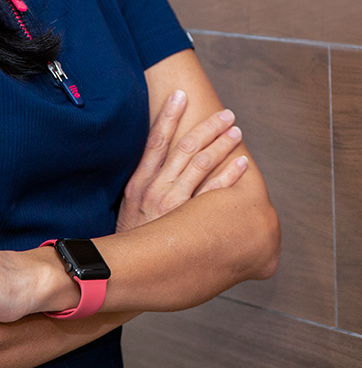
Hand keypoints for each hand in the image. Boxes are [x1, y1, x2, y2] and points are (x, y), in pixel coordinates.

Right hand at [116, 90, 247, 232]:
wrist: (125, 272)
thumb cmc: (131, 237)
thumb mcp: (129, 206)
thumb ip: (145, 183)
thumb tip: (161, 161)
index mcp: (139, 181)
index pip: (156, 140)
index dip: (169, 115)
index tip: (182, 95)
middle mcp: (156, 188)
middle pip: (185, 148)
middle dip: (207, 127)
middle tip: (226, 114)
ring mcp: (173, 205)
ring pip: (201, 165)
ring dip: (221, 145)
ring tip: (235, 132)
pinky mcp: (189, 223)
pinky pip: (214, 194)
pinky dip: (229, 176)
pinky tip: (241, 165)